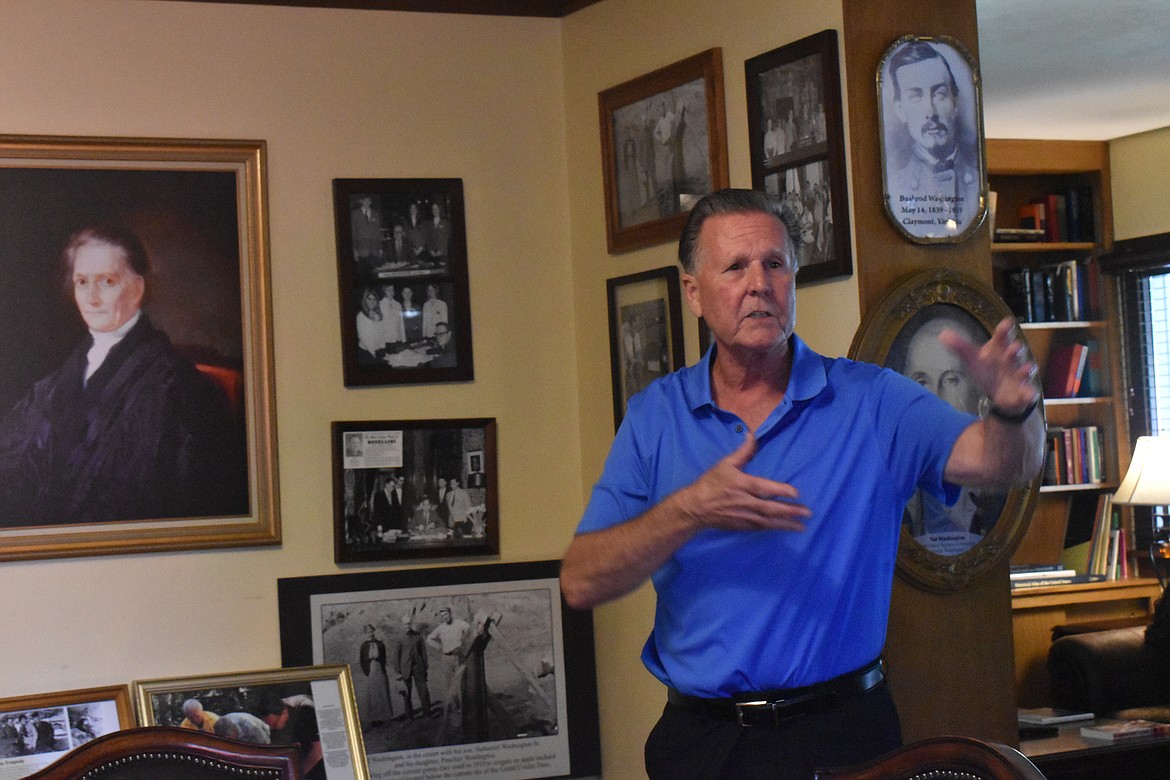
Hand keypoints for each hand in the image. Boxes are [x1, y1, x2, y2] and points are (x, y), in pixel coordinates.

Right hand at [679, 434, 810, 532]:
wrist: (696, 508)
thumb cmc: (711, 483)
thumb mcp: (725, 464)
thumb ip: (743, 452)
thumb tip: (753, 435)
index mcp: (741, 484)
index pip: (764, 488)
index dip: (780, 491)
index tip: (796, 493)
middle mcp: (745, 502)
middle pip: (770, 508)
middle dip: (790, 511)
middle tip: (807, 512)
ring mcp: (744, 516)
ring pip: (769, 521)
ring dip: (787, 524)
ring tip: (802, 526)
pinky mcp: (742, 526)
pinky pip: (762, 528)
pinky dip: (775, 528)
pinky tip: (786, 528)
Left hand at [939, 317, 1038, 414]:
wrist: (998, 391)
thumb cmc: (987, 369)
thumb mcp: (973, 358)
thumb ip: (961, 347)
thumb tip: (943, 334)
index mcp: (998, 349)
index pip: (1002, 337)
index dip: (1004, 330)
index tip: (1006, 323)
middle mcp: (1011, 360)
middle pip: (1014, 352)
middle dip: (1015, 350)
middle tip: (1013, 348)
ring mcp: (1018, 375)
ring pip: (1024, 370)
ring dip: (1026, 369)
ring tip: (1026, 368)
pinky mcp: (1022, 391)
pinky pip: (1028, 392)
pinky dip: (1029, 393)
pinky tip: (1029, 394)